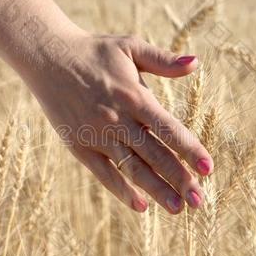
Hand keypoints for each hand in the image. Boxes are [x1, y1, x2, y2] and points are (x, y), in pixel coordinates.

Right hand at [22, 29, 213, 213]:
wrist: (47, 57)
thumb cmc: (94, 51)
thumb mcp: (130, 46)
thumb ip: (163, 60)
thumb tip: (196, 63)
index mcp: (134, 96)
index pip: (168, 129)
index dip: (189, 149)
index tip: (208, 168)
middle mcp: (117, 119)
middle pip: (154, 155)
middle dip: (179, 179)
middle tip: (200, 201)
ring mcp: (97, 136)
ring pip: (132, 168)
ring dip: (156, 190)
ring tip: (177, 209)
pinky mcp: (79, 147)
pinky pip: (104, 173)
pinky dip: (122, 190)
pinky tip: (141, 206)